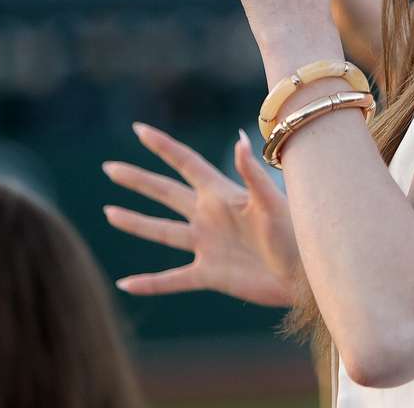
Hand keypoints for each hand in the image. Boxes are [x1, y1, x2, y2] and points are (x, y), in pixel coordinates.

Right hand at [102, 122, 299, 306]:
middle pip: (165, 193)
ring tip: (109, 213)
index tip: (138, 129)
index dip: (163, 146)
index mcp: (223, 194)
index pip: (186, 163)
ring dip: (136, 223)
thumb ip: (252, 173)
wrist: (305, 275)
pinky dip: (149, 283)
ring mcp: (207, 246)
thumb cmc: (295, 234)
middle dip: (138, 180)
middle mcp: (210, 217)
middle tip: (109, 167)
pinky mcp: (210, 275)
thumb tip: (240, 139)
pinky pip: (172, 279)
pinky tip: (126, 284)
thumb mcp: (272, 202)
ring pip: (163, 232)